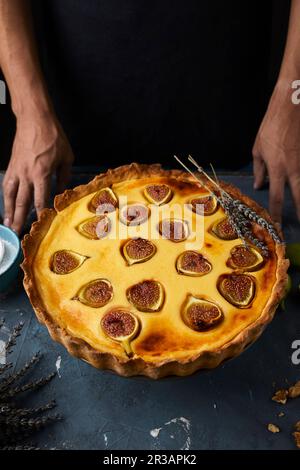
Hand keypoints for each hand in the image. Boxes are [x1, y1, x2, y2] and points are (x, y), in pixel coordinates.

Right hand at [2, 111, 73, 233]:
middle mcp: (27, 175)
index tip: (40, 225)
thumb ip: (64, 177)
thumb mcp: (67, 157)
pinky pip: (6, 184)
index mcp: (42, 173)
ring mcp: (17, 170)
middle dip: (19, 218)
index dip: (40, 213)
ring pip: (10, 195)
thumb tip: (62, 192)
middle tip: (17, 233)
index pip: (41, 199)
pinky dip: (5, 196)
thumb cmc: (53, 136)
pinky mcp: (11, 165)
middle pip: (22, 201)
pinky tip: (6, 204)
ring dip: (8, 211)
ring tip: (7, 224)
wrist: (34, 119)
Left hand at [253, 80, 299, 223]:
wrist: (291, 105)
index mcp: (277, 168)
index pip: (277, 197)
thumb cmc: (271, 126)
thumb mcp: (258, 148)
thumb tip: (259, 186)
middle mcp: (294, 168)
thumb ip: (259, 169)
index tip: (276, 225)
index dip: (276, 213)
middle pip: (299, 196)